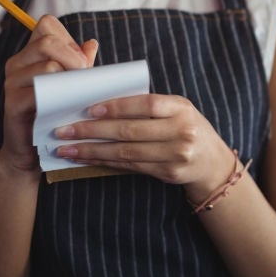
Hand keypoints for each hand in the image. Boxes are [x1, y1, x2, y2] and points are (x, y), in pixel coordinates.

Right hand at [2, 15, 97, 171]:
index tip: (81, 61)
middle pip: (48, 41)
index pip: (47, 25)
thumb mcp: (70, 85)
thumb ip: (79, 64)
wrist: (32, 149)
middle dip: (74, 57)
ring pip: (48, 65)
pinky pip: (39, 91)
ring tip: (79, 94)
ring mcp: (12, 83)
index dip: (69, 38)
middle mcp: (16, 63)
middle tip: (86, 77)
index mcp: (30, 55)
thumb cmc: (54, 114)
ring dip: (71, 79)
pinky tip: (68, 106)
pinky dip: (60, 96)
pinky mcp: (13, 104)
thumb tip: (91, 43)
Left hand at [54, 94, 234, 197]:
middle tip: (64, 131)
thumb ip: (149, 106)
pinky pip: (131, 166)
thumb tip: (101, 103)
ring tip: (67, 149)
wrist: (212, 161)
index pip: (146, 105)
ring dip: (92, 151)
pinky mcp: (170, 173)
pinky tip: (87, 159)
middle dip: (92, 131)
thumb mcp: (176, 110)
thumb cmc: (186, 128)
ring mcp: (177, 155)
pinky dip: (106, 162)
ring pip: (126, 152)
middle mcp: (182, 131)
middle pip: (130, 131)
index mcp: (181, 108)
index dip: (116, 107)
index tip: (88, 109)